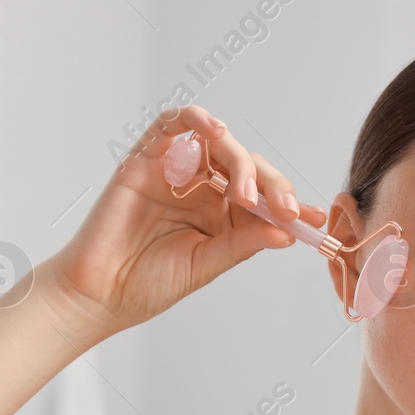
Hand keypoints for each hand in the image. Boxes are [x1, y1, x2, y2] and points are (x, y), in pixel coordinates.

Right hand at [38, 104, 327, 346]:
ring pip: (219, 145)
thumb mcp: (206, 264)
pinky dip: (197, 120)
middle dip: (272, 186)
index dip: (289, 204)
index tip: (314, 219)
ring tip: (247, 195)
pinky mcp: (146, 158)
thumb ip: (242, 243)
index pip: (262, 198)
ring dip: (240, 163)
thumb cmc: (147, 284)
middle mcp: (201, 189)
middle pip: (246, 167)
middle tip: (285, 209)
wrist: (100, 294)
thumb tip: (286, 232)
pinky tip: (216, 133)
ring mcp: (175, 171)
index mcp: (219, 216)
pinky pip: (175, 124)